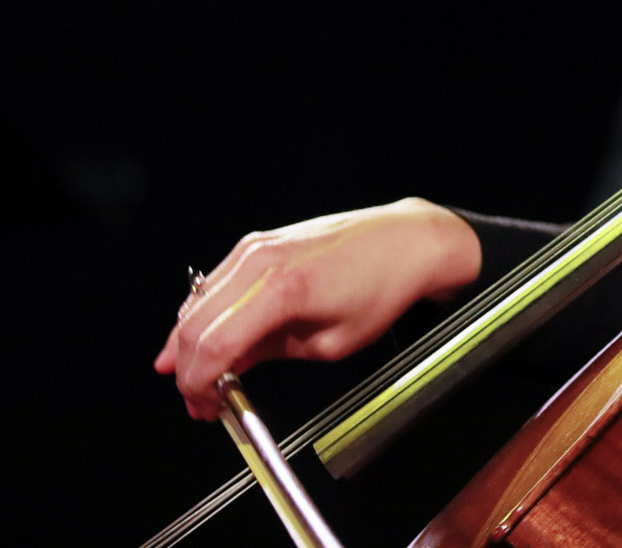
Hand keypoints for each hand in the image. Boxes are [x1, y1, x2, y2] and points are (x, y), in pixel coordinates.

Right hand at [153, 197, 480, 419]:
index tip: (203, 407)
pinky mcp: (259, 242)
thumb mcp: (330, 343)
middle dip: (188, 370)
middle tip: (199, 401)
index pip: (214, 345)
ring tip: (199, 377)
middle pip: (194, 325)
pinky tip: (207, 339)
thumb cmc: (383, 287)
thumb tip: (231, 370)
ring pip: (196, 303)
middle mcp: (260, 261)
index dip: (199, 384)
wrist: (407, 242)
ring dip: (188, 343)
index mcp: (281, 289)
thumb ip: (271, 356)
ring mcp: (256, 247)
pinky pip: (214, 284)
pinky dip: (203, 315)